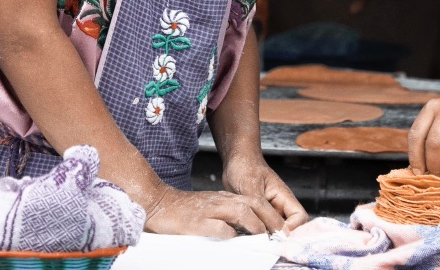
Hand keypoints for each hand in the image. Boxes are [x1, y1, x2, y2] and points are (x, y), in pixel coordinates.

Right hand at [142, 185, 287, 238]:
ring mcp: (209, 210)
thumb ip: (227, 216)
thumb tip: (247, 233)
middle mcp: (221, 201)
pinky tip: (235, 240)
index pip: (255, 202)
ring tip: (264, 238)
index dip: (271, 215)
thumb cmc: (184, 209)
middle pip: (254, 204)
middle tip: (280, 235)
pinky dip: (230, 233)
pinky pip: (218, 226)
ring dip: (255, 225)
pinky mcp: (197, 222)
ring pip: (241, 211)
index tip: (281, 231)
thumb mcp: (210, 207)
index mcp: (225, 198)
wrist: (158, 202)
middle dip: (270, 219)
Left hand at [222, 155, 308, 232]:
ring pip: (274, 230)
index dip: (292, 229)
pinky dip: (256, 233)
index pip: (300, 218)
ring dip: (266, 236)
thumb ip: (263, 209)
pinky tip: (245, 234)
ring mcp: (269, 212)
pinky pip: (262, 229)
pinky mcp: (258, 216)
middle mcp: (280, 206)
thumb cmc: (245, 167)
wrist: (234, 161)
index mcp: (284, 197)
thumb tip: (275, 230)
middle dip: (278, 236)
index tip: (276, 236)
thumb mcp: (252, 187)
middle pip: (290, 227)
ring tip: (253, 238)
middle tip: (263, 241)